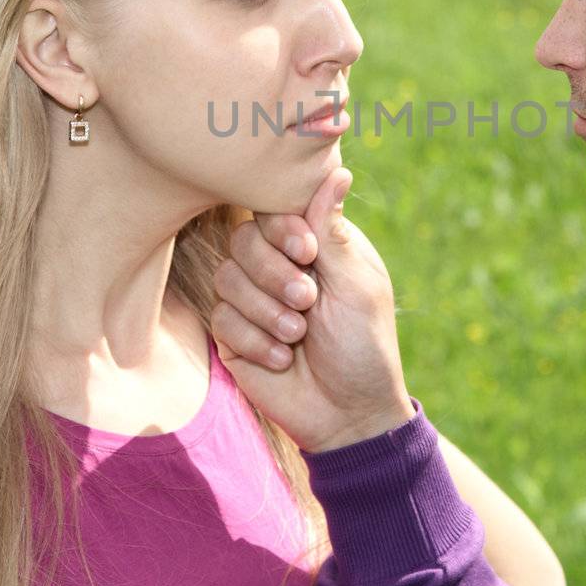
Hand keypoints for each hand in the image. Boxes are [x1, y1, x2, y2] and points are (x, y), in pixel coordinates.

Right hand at [211, 167, 415, 451]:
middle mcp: (277, 265)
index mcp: (312, 244)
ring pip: (226, 277)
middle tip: (307, 301)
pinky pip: (221, 320)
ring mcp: (251, 300)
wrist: (349, 414)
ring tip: (299, 334)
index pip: (273, 209)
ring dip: (266, 310)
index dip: (281, 227)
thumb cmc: (364, 344)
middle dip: (274, 273)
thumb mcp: (355, 284)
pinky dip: (256, 340)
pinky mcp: (233, 335)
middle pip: (242, 239)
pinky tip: (284, 358)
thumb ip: (331, 231)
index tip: (306, 252)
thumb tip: (338, 170)